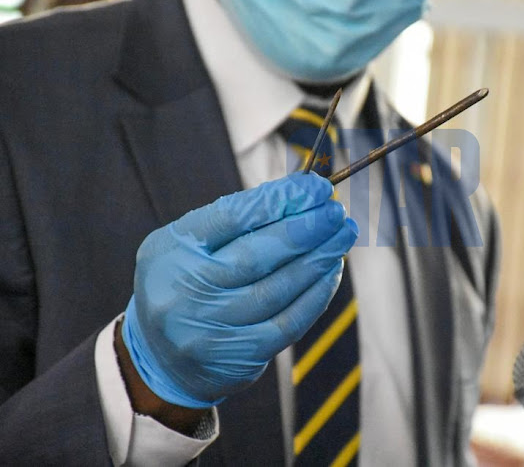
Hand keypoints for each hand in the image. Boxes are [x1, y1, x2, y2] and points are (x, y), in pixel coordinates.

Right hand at [121, 173, 357, 407]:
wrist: (160, 355)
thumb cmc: (185, 281)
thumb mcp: (192, 242)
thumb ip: (240, 220)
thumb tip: (303, 196)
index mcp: (172, 249)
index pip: (232, 217)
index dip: (280, 199)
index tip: (316, 187)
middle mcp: (187, 290)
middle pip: (257, 255)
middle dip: (305, 229)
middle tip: (336, 211)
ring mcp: (212, 327)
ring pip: (278, 289)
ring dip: (319, 259)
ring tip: (342, 235)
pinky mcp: (240, 356)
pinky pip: (289, 322)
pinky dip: (317, 294)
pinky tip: (332, 270)